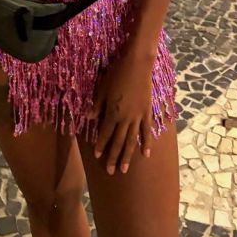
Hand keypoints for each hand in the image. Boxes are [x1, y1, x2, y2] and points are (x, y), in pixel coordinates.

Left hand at [91, 49, 154, 174]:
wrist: (137, 65)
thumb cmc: (117, 74)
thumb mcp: (102, 88)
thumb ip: (97, 105)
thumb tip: (88, 118)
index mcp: (113, 113)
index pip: (105, 133)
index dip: (101, 145)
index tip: (98, 156)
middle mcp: (125, 119)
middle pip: (118, 141)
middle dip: (113, 156)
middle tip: (110, 171)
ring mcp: (138, 117)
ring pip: (132, 140)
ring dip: (128, 155)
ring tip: (124, 169)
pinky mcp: (147, 112)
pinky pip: (147, 131)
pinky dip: (147, 143)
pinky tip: (146, 154)